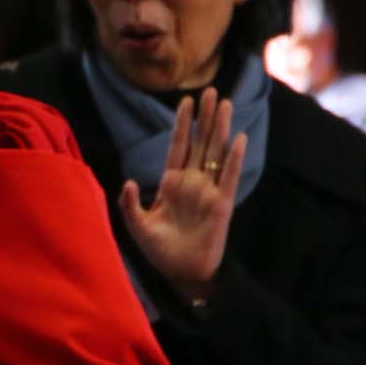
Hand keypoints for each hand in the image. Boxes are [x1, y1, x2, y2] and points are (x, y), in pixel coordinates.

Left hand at [116, 88, 246, 301]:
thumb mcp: (137, 225)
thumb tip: (128, 181)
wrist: (181, 274)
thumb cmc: (160, 251)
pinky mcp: (221, 204)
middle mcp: (191, 182)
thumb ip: (130, 204)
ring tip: (224, 104)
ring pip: (215, 152)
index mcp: (171, 183)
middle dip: (204, 117)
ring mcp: (207, 191)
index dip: (181, 124)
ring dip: (220, 128)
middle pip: (200, 142)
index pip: (177, 146)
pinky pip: (228, 177)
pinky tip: (237, 138)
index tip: (185, 101)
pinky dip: (233, 158)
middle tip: (210, 90)